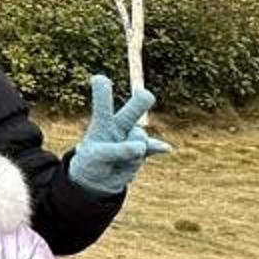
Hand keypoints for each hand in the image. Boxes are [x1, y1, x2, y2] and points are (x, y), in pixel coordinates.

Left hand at [67, 76, 170, 195]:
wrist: (99, 179)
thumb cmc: (92, 161)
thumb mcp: (97, 156)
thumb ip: (118, 150)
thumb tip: (141, 147)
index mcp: (103, 122)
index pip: (103, 103)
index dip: (102, 91)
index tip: (99, 78)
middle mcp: (120, 125)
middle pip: (132, 111)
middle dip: (140, 103)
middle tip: (146, 95)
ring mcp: (133, 138)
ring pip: (139, 137)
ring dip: (132, 148)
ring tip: (118, 159)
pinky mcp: (143, 152)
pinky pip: (152, 148)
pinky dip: (157, 148)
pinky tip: (166, 148)